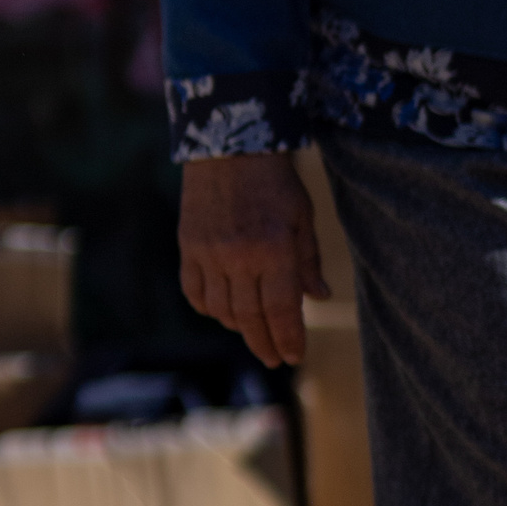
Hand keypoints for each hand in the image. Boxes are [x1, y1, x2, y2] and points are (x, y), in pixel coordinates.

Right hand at [177, 151, 326, 368]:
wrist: (227, 147)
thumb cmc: (274, 180)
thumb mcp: (301, 217)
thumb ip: (307, 260)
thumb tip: (318, 298)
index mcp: (273, 249)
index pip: (282, 308)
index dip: (288, 337)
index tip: (294, 357)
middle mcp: (238, 257)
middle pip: (250, 316)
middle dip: (264, 342)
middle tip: (273, 358)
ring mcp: (208, 254)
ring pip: (221, 309)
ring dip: (238, 326)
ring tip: (252, 331)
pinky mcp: (188, 248)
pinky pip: (195, 292)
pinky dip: (208, 308)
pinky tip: (221, 311)